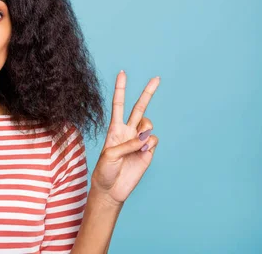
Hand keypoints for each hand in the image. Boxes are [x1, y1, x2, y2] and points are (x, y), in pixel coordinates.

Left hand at [90, 71, 159, 206]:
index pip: (118, 104)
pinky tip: (143, 151)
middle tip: (157, 78)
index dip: (120, 89)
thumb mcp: (109, 155)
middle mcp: (128, 131)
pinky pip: (154, 139)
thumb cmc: (104, 171)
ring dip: (145, 129)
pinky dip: (150, 143)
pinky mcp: (148, 151)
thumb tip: (144, 139)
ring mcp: (139, 140)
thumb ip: (126, 144)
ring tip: (138, 143)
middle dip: (148, 93)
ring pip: (148, 123)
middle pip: (139, 107)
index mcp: (114, 128)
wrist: (111, 189)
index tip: (122, 73)